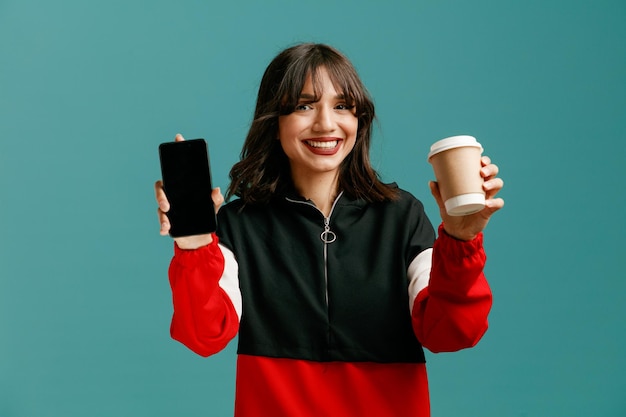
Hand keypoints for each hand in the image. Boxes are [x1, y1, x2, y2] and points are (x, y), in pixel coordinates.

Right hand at [155, 134, 224, 248]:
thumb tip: (216, 190)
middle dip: (161, 193)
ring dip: (161, 209)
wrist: (200, 239)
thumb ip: (216, 199)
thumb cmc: (204, 217)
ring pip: (160, 204)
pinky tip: (165, 229)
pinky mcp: (167, 220)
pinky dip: (162, 224)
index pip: (179, 168)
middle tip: (168, 203)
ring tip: (168, 217)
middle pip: (162, 186)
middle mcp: (174, 194)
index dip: (179, 152)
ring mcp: (169, 207)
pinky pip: (162, 220)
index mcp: (184, 188)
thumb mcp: (213, 208)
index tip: (179, 138)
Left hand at [429, 155, 503, 240]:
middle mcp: (483, 188)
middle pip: (493, 174)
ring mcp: (488, 198)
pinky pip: (497, 204)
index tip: (481, 159)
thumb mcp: (443, 202)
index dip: (485, 162)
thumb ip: (438, 193)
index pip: (483, 168)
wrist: (456, 231)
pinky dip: (495, 202)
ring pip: (498, 185)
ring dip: (493, 183)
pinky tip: (487, 203)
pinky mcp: (489, 210)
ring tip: (484, 186)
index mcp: (473, 183)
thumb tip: (431, 182)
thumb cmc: (452, 213)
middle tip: (482, 172)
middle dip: (490, 169)